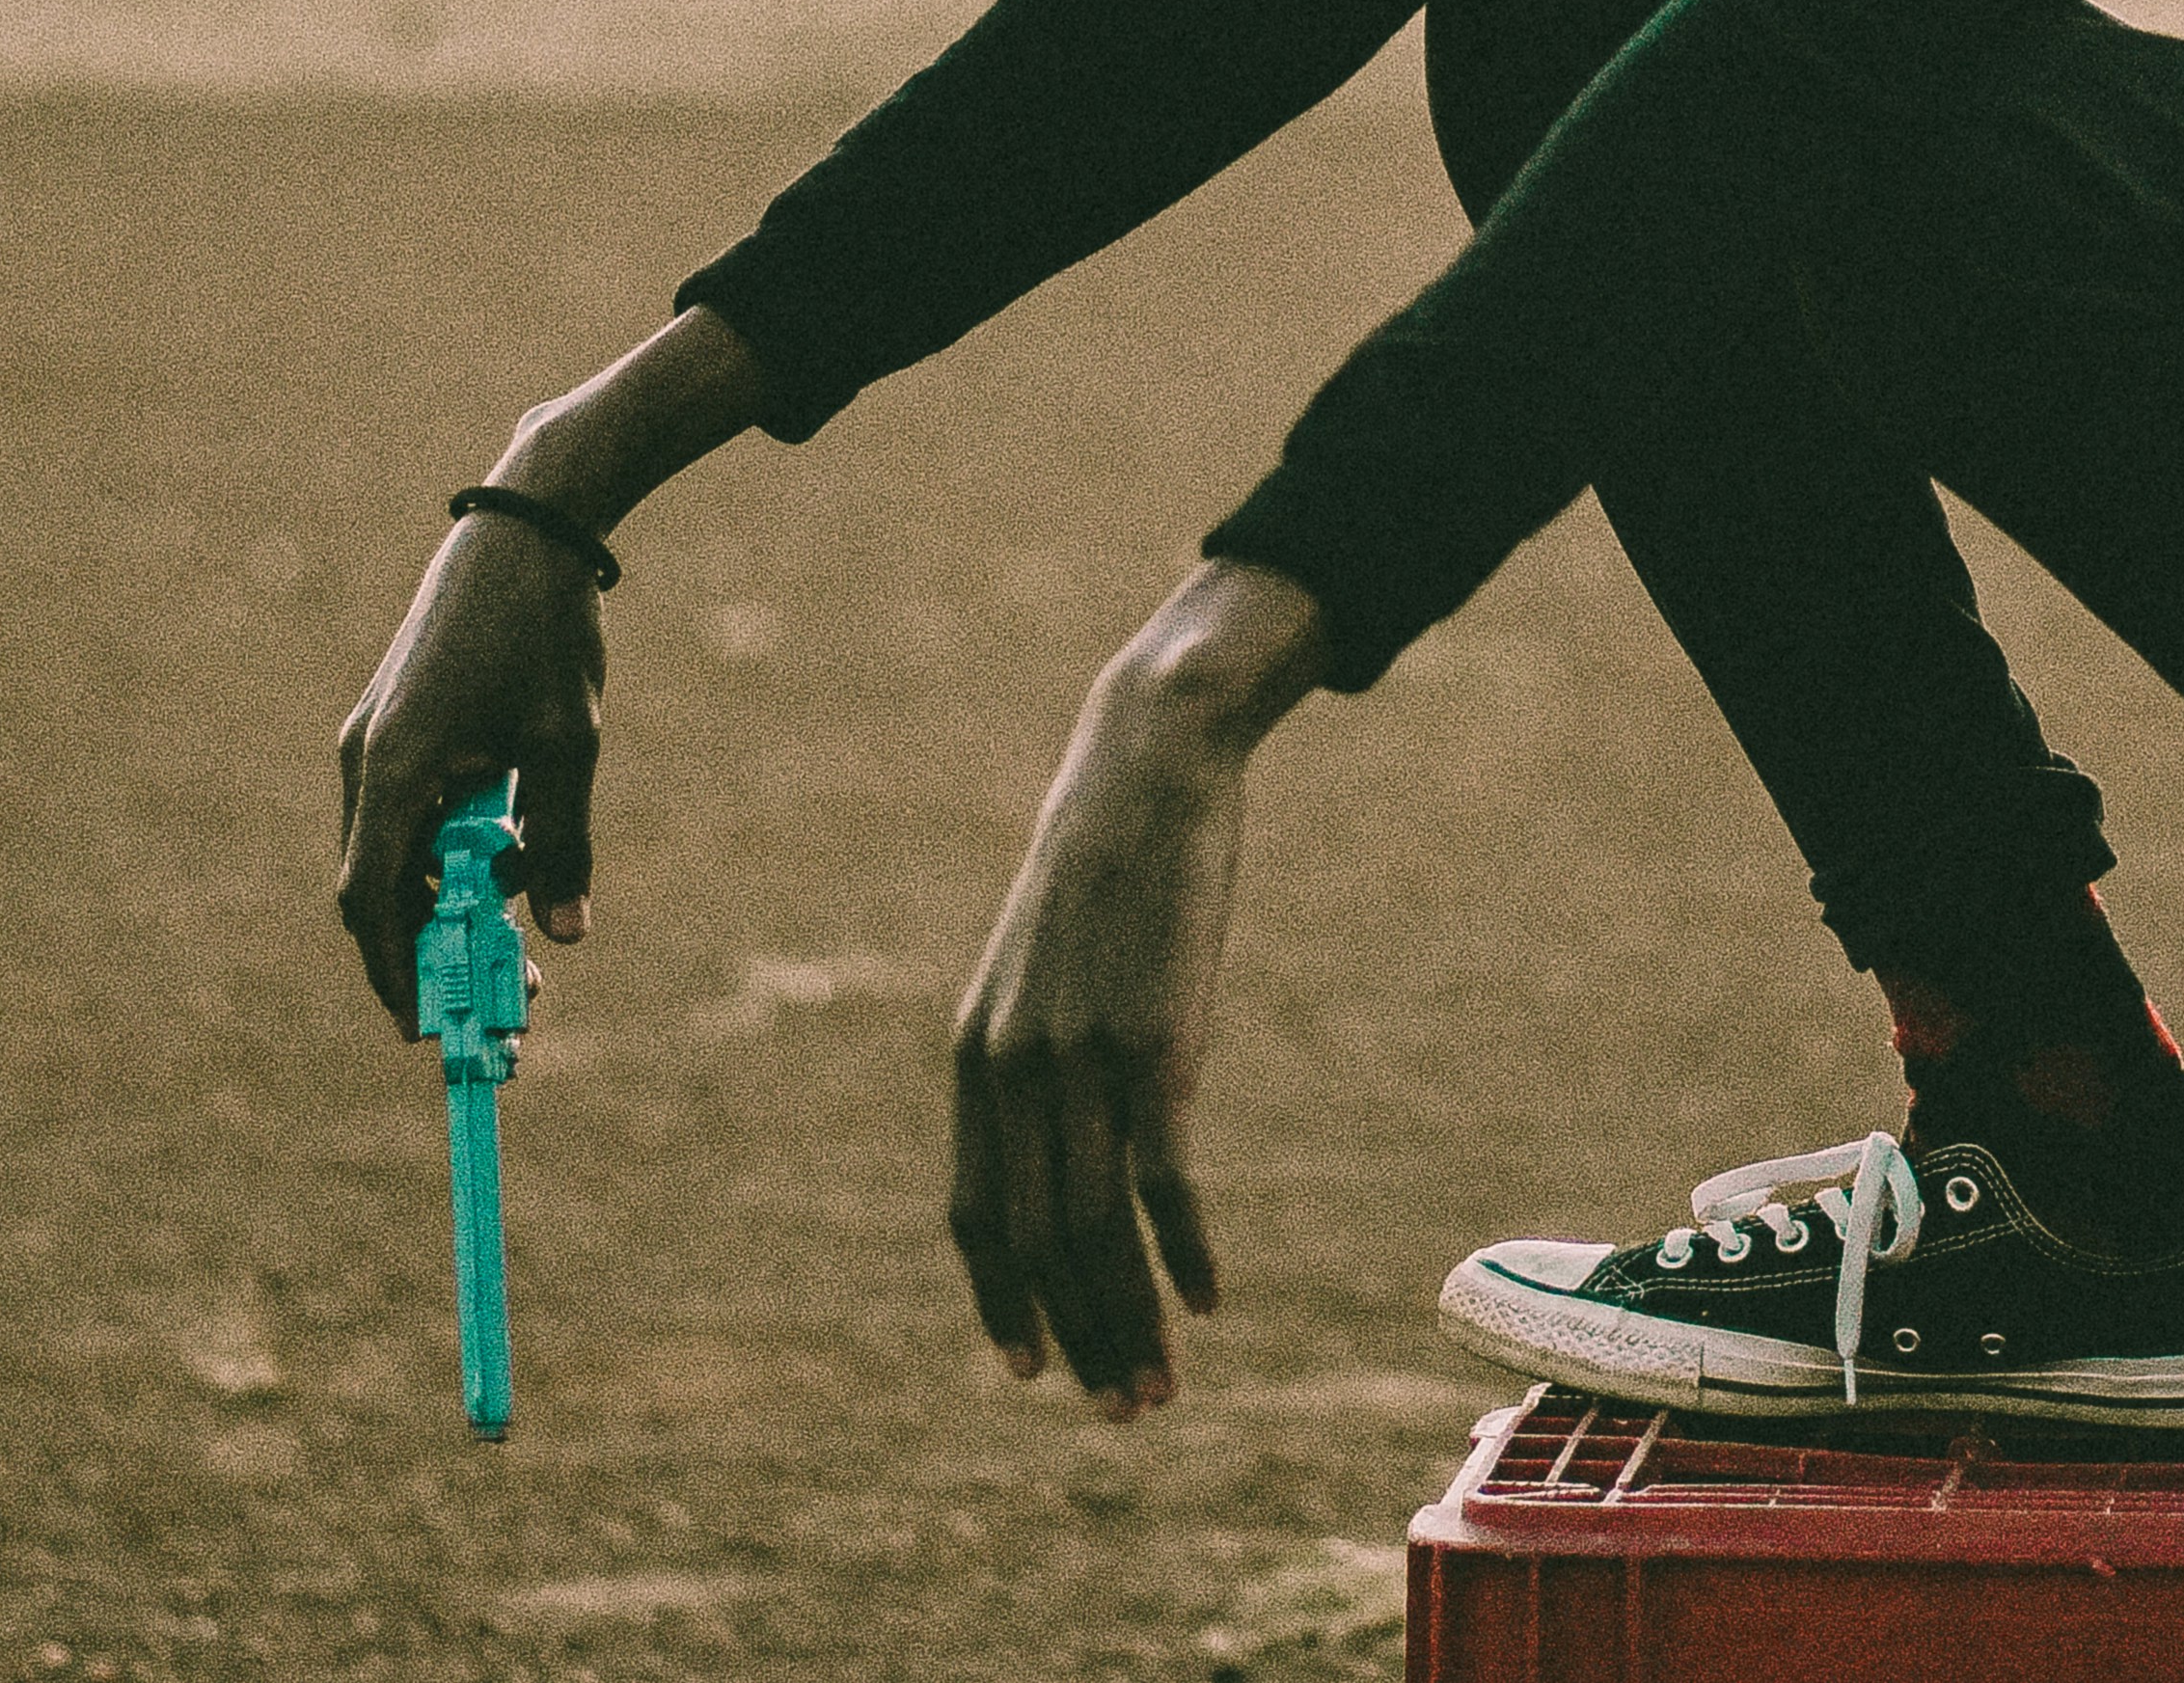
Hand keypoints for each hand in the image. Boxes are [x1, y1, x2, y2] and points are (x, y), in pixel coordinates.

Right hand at [331, 308, 760, 1030]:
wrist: (526, 530)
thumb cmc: (546, 633)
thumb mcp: (568, 744)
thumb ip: (562, 841)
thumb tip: (566, 933)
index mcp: (395, 770)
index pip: (373, 903)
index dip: (397, 973)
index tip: (430, 1030)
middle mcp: (368, 762)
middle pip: (378, 891)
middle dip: (431, 953)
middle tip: (502, 1002)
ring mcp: (376, 743)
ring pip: (395, 856)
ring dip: (445, 905)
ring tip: (520, 938)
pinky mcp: (398, 727)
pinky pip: (409, 817)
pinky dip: (446, 855)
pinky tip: (507, 860)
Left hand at [949, 561, 1328, 1416]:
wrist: (1144, 770)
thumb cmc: (1103, 868)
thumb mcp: (1042, 966)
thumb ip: (1038, 1052)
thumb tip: (1060, 1132)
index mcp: (974, 1058)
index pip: (974, 1216)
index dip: (1002, 1302)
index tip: (1035, 1370)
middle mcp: (1013, 1073)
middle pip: (1037, 1244)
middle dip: (1080, 1337)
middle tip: (1124, 1412)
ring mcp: (1081, 1062)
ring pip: (1094, 1232)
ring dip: (1130, 1323)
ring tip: (1163, 1388)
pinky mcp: (1153, 1046)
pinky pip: (1161, 1181)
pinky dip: (1182, 1251)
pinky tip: (1209, 1297)